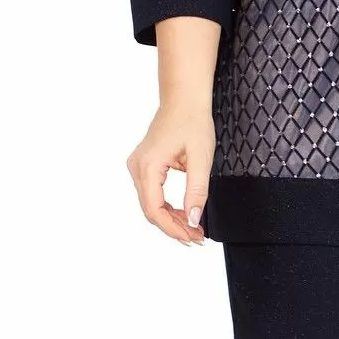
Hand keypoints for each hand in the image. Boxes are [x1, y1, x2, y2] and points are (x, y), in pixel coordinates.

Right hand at [126, 102, 214, 244]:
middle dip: (174, 227)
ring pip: (151, 204)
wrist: (183, 100)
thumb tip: (193, 220)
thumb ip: (197, 191)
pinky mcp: (143, 166)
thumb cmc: (192, 121)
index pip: (154, 209)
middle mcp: (137, 167)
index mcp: (148, 166)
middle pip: (151, 210)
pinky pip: (152, 194)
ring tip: (193, 229)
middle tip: (197, 238)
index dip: (173, 228)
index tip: (192, 237)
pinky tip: (183, 213)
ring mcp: (137, 166)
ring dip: (171, 219)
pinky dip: (167, 206)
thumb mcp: (201, 158)